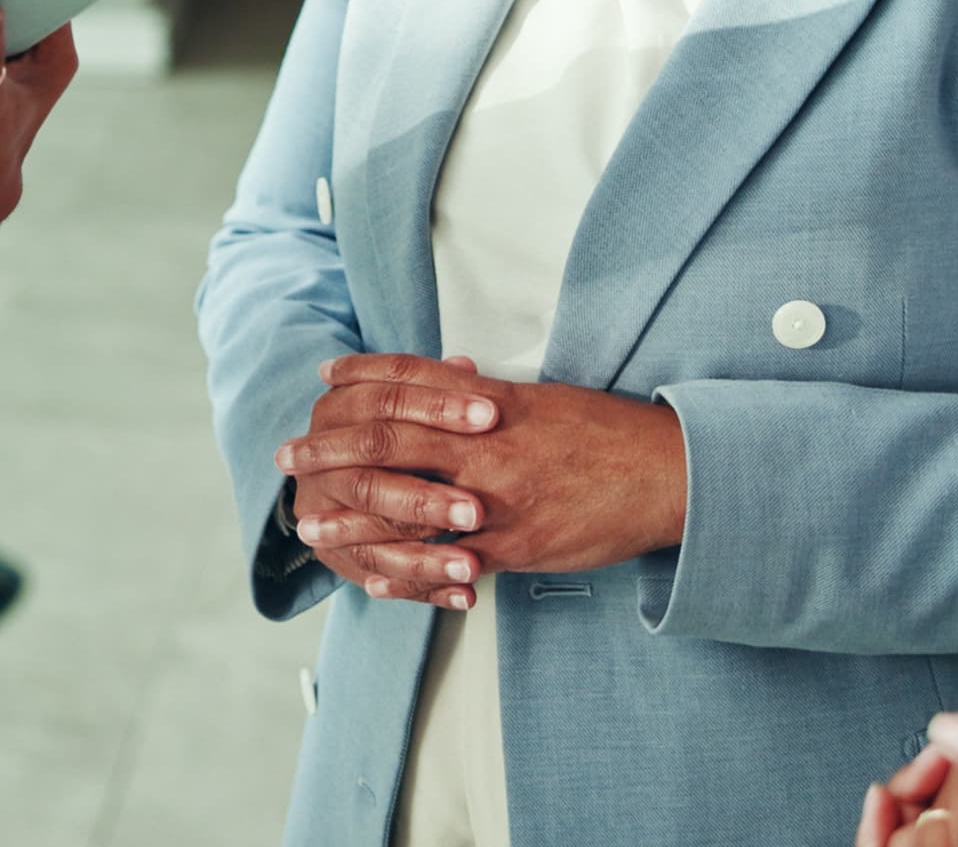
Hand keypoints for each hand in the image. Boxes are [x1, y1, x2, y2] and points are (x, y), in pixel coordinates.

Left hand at [275, 354, 688, 589]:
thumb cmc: (610, 434)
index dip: (362, 376)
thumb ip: (492, 396)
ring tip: (309, 527)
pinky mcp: (517, 544)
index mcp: (492, 400)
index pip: (411, 379)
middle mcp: (486, 443)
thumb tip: (456, 382)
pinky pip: (448, 562)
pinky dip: (407, 572)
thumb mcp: (546, 400)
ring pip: (407, 504)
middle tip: (289, 456)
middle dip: (332, 449)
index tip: (323, 377)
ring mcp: (498, 496)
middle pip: (389, 438)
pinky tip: (372, 580)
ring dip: (351, 519)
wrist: (669, 472)